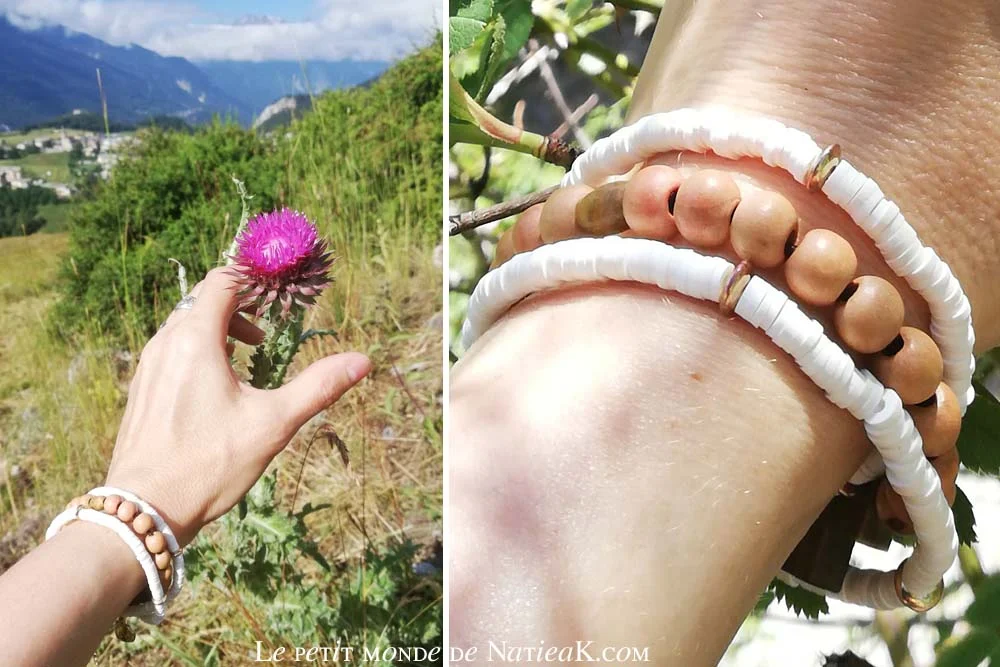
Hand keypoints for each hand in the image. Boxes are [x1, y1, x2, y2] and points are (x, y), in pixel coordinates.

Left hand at [104, 267, 371, 545]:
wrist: (144, 508)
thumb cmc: (209, 464)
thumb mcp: (273, 424)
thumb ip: (318, 386)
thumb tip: (363, 361)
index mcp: (195, 340)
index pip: (223, 280)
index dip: (256, 277)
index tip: (282, 288)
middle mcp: (165, 344)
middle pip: (204, 299)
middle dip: (242, 304)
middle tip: (271, 323)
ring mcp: (149, 367)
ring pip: (186, 324)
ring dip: (222, 328)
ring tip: (251, 354)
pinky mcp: (143, 389)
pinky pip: (172, 349)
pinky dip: (200, 348)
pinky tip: (220, 384)